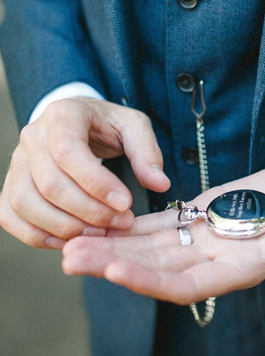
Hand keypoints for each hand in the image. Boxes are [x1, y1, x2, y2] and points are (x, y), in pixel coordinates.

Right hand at [0, 98, 169, 247]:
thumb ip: (147, 152)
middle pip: (49, 184)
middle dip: (88, 211)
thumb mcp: (134, 126)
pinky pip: (10, 216)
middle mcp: (31, 137)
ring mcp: (16, 163)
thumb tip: (160, 184)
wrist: (79, 122)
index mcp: (62, 115)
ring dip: (63, 227)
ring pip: (25, 203)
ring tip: (100, 234)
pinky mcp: (10, 185)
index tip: (126, 203)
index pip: (69, 153)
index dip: (97, 184)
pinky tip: (70, 240)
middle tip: (121, 222)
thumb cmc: (107, 124)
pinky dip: (36, 235)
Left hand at [60, 163, 264, 314]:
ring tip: (67, 242)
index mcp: (242, 271)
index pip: (188, 286)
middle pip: (156, 269)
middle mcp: (217, 262)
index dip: (151, 281)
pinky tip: (95, 220)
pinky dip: (127, 225)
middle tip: (69, 257)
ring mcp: (206, 240)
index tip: (116, 271)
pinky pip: (157, 225)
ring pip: (149, 248)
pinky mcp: (202, 215)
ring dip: (110, 246)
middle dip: (113, 264)